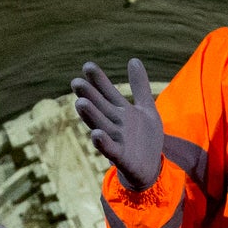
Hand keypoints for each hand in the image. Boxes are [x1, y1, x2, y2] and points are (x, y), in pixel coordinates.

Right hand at [71, 59, 163, 189]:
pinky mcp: (121, 157)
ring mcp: (117, 140)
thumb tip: (134, 59)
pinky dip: (103, 143)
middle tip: (76, 82)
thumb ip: (140, 86)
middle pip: (100, 107)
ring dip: (91, 115)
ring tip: (80, 103)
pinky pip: (111, 150)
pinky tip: (96, 134)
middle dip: (89, 95)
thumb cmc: (145, 139)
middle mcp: (115, 124)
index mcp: (121, 111)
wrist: (151, 168)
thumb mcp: (146, 109)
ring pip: (101, 125)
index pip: (107, 92)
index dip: (98, 80)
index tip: (87, 66)